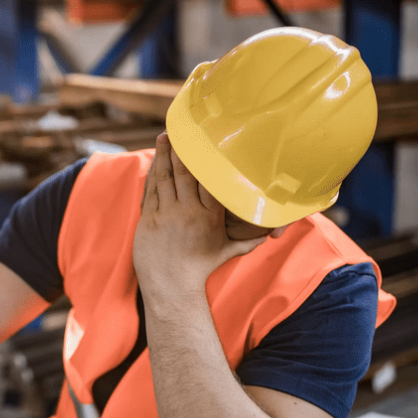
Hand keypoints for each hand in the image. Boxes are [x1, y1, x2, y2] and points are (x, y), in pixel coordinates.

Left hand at [132, 133, 266, 301]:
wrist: (172, 287)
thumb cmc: (200, 269)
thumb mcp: (227, 253)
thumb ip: (248, 241)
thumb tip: (268, 237)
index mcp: (210, 216)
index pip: (207, 180)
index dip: (203, 159)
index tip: (204, 142)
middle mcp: (188, 212)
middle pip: (185, 173)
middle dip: (181, 149)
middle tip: (179, 130)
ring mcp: (166, 215)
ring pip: (165, 177)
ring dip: (164, 155)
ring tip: (164, 136)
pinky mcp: (148, 220)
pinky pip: (150, 191)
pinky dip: (152, 174)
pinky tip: (154, 161)